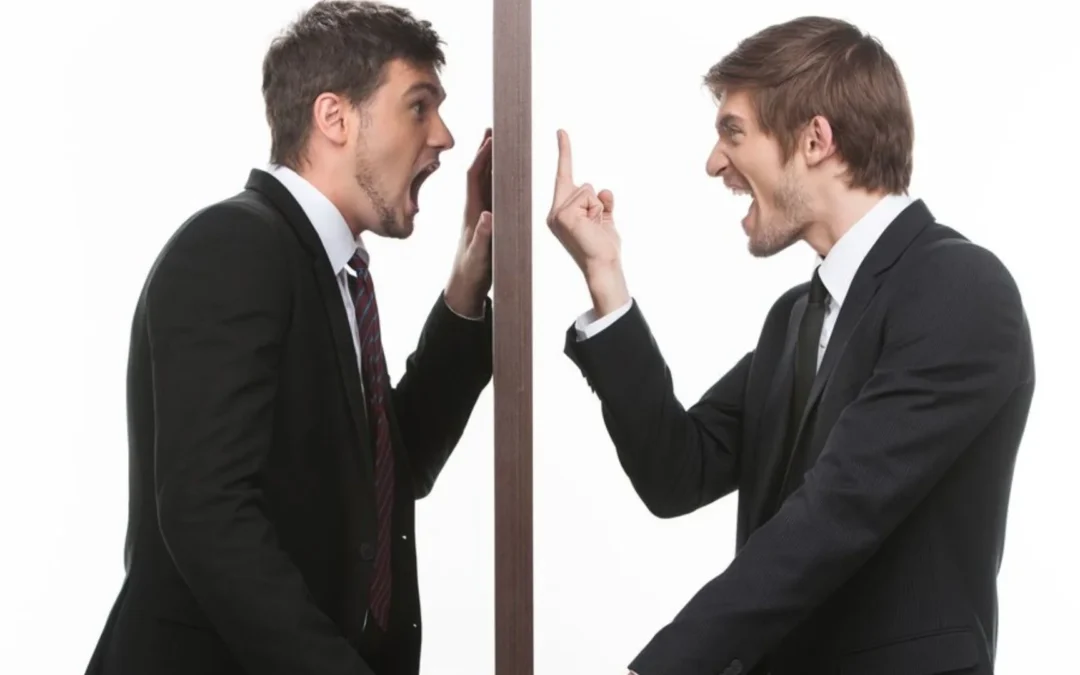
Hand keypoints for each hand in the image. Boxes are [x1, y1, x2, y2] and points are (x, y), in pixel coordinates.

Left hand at [445, 129, 493, 317]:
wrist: (464, 287)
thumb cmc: (470, 271)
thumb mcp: (478, 255)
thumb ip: (483, 236)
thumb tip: (488, 216)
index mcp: (472, 211)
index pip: (476, 177)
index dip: (482, 156)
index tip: (491, 138)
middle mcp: (475, 207)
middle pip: (481, 171)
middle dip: (487, 149)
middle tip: (495, 128)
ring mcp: (481, 213)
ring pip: (487, 180)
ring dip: (493, 161)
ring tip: (500, 142)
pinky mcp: (488, 220)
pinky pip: (494, 193)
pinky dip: (499, 179)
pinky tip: (506, 174)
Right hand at [546, 129, 628, 315]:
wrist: (603, 265)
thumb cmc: (603, 247)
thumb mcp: (605, 220)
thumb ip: (603, 203)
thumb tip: (603, 190)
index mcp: (560, 213)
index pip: (563, 177)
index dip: (564, 152)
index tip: (562, 131)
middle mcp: (555, 212)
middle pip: (583, 185)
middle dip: (596, 203)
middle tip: (596, 226)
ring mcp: (557, 213)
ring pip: (587, 190)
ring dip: (597, 208)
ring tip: (594, 228)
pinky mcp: (563, 215)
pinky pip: (587, 197)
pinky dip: (596, 210)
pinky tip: (592, 227)